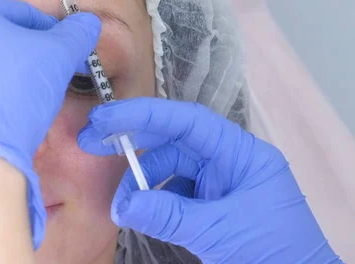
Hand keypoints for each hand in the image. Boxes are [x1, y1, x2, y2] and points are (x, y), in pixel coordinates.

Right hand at [78, 97, 341, 263]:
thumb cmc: (274, 255)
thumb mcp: (219, 232)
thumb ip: (169, 215)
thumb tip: (124, 206)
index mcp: (241, 154)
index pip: (188, 122)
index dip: (144, 115)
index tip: (107, 119)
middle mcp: (228, 161)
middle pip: (174, 140)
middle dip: (134, 143)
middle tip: (91, 143)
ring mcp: (219, 183)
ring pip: (169, 169)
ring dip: (141, 184)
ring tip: (121, 208)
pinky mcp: (210, 205)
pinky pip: (174, 193)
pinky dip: (153, 202)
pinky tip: (139, 214)